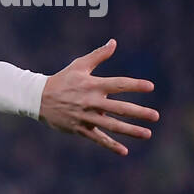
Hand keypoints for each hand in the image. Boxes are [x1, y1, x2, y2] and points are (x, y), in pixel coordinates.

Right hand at [39, 39, 157, 154]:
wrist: (37, 98)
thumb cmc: (61, 80)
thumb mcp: (79, 66)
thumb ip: (98, 56)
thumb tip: (113, 42)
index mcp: (92, 85)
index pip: (118, 85)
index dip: (135, 85)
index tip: (151, 87)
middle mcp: (91, 102)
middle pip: (119, 108)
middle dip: (139, 112)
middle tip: (155, 116)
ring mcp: (85, 117)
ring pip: (111, 125)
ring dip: (130, 130)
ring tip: (147, 134)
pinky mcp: (79, 128)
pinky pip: (97, 138)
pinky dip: (110, 145)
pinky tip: (124, 151)